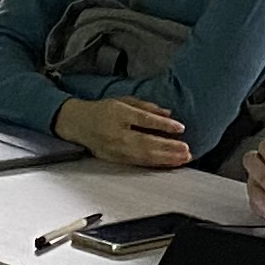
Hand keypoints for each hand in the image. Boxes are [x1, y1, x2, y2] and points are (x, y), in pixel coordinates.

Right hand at [60, 96, 190, 169]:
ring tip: (182, 159)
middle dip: (168, 147)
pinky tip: (168, 164)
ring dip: (165, 159)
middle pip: (145, 142)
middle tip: (186, 150)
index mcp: (118, 114)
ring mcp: (115, 148)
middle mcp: (116, 133)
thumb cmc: (102, 110)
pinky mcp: (115, 159)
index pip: (144, 120)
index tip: (180, 127)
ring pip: (143, 156)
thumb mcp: (123, 100)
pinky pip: (138, 163)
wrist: (77, 124)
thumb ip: (146, 106)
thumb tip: (168, 113)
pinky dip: (155, 164)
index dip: (163, 124)